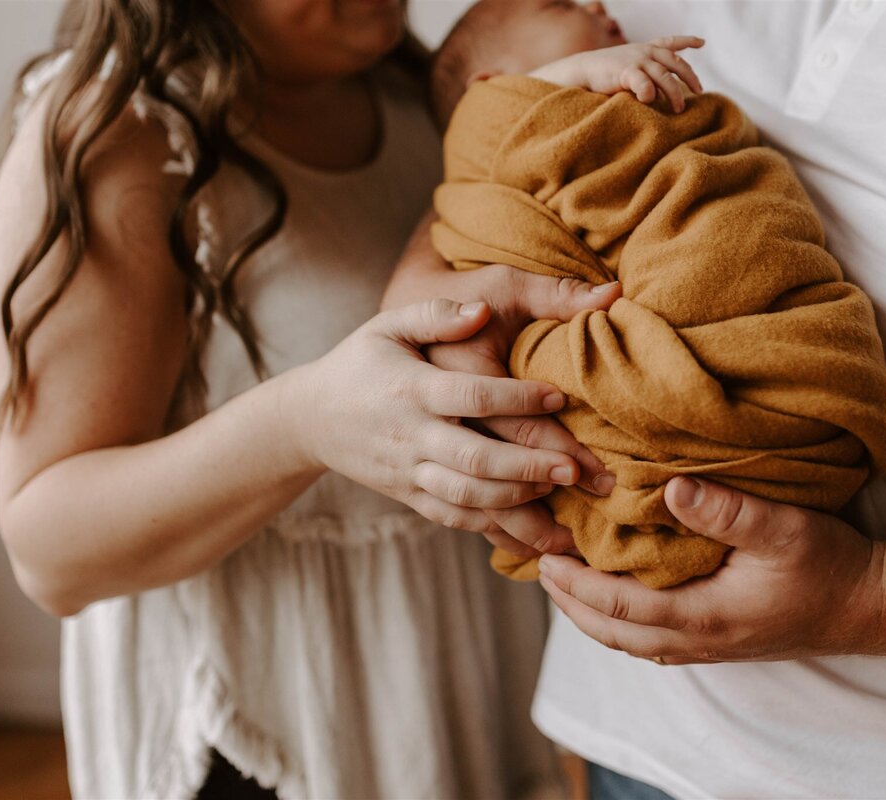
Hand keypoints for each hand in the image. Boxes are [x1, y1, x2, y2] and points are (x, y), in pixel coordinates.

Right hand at [295, 299, 584, 537]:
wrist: (310, 418)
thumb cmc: (360, 363)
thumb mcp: (387, 326)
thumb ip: (435, 313)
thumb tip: (482, 310)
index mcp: (412, 389)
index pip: (471, 396)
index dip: (517, 398)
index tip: (559, 396)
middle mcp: (411, 435)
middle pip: (474, 458)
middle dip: (527, 466)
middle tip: (574, 470)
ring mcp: (409, 472)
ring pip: (467, 496)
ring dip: (517, 502)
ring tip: (561, 500)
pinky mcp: (409, 496)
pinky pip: (453, 517)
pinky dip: (493, 528)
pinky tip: (531, 531)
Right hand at [531, 36, 704, 112]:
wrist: (580, 70)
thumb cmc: (602, 73)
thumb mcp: (626, 65)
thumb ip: (642, 72)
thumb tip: (657, 90)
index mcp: (645, 48)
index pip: (669, 42)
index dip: (686, 41)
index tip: (701, 43)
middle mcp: (644, 52)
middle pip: (675, 62)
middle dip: (689, 77)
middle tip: (699, 91)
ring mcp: (636, 60)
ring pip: (665, 77)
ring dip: (674, 94)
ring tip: (678, 109)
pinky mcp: (626, 72)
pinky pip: (645, 84)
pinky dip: (650, 94)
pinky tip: (650, 102)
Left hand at [537, 477, 881, 662]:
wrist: (868, 606)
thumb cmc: (828, 564)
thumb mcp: (782, 528)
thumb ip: (726, 510)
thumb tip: (670, 487)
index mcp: (704, 615)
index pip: (619, 607)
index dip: (576, 584)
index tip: (546, 556)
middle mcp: (698, 640)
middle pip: (613, 632)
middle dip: (571, 603)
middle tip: (540, 567)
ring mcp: (708, 646)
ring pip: (630, 641)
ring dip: (592, 615)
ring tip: (565, 582)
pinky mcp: (718, 642)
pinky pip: (652, 641)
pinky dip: (621, 622)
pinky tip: (615, 599)